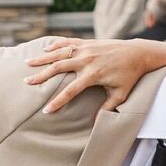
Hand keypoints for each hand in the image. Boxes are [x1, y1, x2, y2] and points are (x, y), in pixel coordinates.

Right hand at [24, 37, 165, 115]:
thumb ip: (108, 107)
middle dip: (42, 76)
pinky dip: (55, 45)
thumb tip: (96, 124)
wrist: (137, 52)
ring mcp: (86, 48)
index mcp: (93, 74)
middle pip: (58, 68)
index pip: (70, 90)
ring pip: (59, 53)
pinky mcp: (87, 42)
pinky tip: (44, 49)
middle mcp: (87, 60)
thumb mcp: (120, 94)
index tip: (46, 111)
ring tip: (28, 63)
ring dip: (42, 58)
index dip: (57, 101)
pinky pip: (67, 41)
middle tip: (27, 82)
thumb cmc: (129, 75)